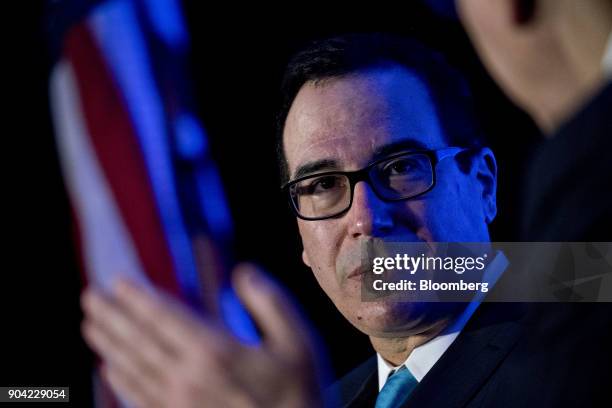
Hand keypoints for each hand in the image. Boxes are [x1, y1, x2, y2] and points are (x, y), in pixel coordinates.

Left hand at [81, 264, 323, 407]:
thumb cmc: (298, 390)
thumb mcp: (297, 340)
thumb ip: (270, 301)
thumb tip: (243, 273)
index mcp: (216, 351)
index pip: (165, 317)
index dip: (138, 298)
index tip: (118, 281)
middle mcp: (189, 377)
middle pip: (139, 341)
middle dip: (112, 316)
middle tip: (91, 296)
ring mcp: (180, 402)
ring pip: (132, 369)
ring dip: (108, 344)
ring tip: (90, 324)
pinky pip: (139, 399)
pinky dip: (120, 381)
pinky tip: (109, 370)